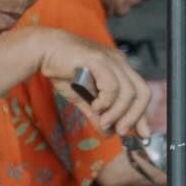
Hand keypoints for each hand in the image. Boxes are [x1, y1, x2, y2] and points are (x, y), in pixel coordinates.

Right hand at [32, 28, 151, 136]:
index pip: (142, 93)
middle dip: (135, 117)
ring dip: (117, 112)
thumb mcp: (83, 97)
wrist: (42, 51)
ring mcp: (111, 60)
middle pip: (142, 93)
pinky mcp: (98, 60)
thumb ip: (97, 113)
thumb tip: (108, 133)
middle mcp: (120, 62)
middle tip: (121, 132)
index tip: (141, 134)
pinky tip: (95, 106)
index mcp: (120, 68)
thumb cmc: (61, 70)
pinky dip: (106, 102)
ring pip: (128, 92)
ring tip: (104, 121)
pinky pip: (112, 86)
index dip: (142, 115)